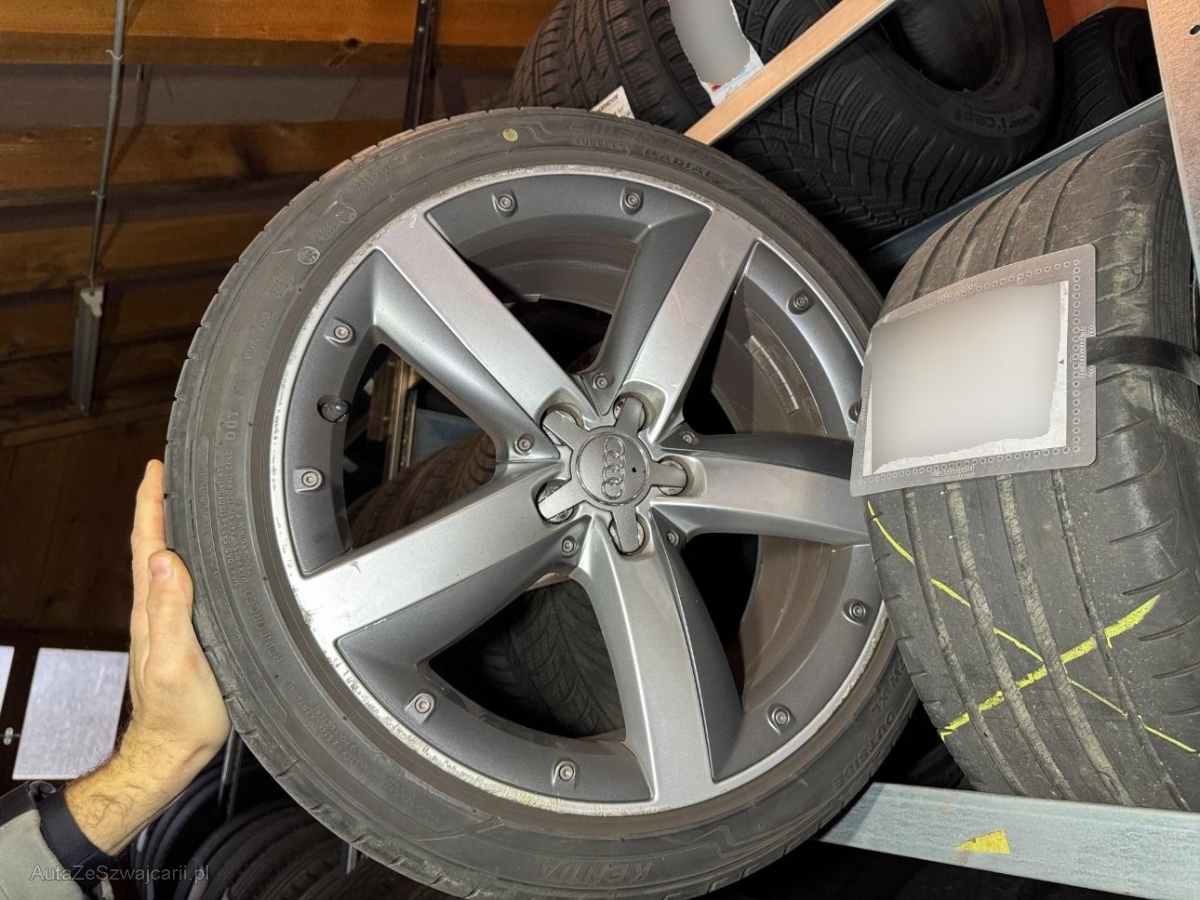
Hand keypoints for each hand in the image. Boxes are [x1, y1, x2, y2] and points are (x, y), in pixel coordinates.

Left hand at [64, 460, 229, 854]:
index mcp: (152, 611)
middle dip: (154, 505)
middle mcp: (153, 612)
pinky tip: (187, 561)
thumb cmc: (180, 715)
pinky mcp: (176, 638)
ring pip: (159, 565)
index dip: (150, 503)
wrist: (174, 752)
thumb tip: (163, 559)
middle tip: (163, 473)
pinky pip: (173, 586)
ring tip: (173, 504)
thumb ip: (171, 610)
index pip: (147, 545)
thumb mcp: (178, 660)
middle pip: (149, 547)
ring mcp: (162, 625)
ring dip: (163, 529)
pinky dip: (177, 560)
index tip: (155, 468)